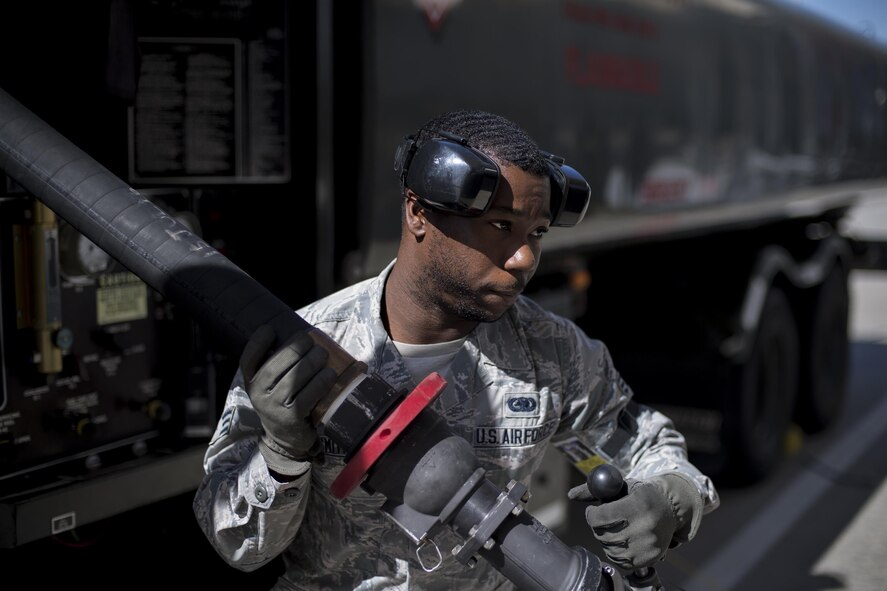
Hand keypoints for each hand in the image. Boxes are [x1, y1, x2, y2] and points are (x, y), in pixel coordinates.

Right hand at [240, 324, 337, 474]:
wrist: (287, 438)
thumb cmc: (284, 401)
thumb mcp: (273, 384)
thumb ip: (280, 363)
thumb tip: (307, 335)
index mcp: (251, 382)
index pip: (248, 359)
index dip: (257, 342)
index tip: (270, 329)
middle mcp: (257, 394)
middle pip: (275, 365)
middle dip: (296, 348)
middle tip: (312, 341)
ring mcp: (273, 407)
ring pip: (293, 379)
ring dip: (311, 362)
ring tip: (323, 354)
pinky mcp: (290, 419)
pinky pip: (307, 396)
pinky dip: (320, 383)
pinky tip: (330, 374)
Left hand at [568, 473, 698, 569]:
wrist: (671, 510)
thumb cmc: (642, 495)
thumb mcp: (621, 486)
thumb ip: (594, 490)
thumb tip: (571, 494)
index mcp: (638, 505)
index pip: (600, 517)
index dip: (592, 514)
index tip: (593, 511)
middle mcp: (645, 527)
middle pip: (603, 534)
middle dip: (597, 526)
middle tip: (603, 519)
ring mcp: (647, 546)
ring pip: (609, 548)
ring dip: (605, 538)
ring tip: (614, 528)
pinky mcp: (648, 558)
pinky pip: (619, 560)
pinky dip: (614, 551)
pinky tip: (620, 539)